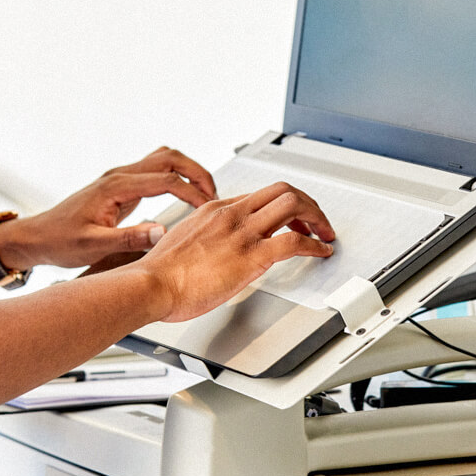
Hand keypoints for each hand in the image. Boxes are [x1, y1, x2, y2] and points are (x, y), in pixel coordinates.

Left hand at [0, 147, 215, 268]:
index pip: (166, 179)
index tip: (207, 208)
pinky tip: (184, 196)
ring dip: (188, 171)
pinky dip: (176, 177)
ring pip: (163, 159)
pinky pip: (156, 172)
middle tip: (214, 194)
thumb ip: (129, 238)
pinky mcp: (121, 188)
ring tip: (204, 193)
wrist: (38, 238)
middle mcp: (119, 176)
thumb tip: (161, 232)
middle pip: (169, 158)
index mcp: (115, 187)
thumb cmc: (60, 242)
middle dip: (197, 172)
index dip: (192, 192)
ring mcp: (120, 179)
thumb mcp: (94, 246)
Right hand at [139, 182, 335, 321]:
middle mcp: (231, 214)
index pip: (258, 196)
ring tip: (325, 234)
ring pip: (293, 204)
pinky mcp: (251, 257)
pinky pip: (295, 243)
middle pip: (282, 190)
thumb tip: (209, 253)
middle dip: (307, 204)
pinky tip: (321, 253)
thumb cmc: (159, 274)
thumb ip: (202, 240)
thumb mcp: (181, 243)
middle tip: (316, 222)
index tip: (289, 221)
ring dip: (317, 218)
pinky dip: (315, 246)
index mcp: (213, 210)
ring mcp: (242, 233)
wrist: (151, 284)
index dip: (280, 207)